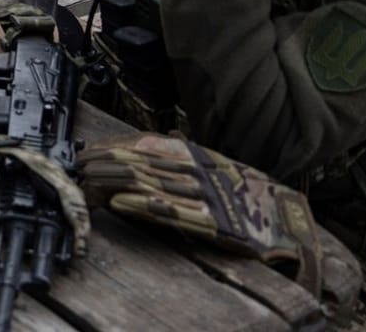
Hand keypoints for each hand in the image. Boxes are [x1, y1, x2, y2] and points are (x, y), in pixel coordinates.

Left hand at [78, 134, 325, 293]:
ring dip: (113, 184)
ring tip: (86, 184)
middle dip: (103, 165)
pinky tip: (118, 205)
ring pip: (149, 185)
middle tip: (77, 169)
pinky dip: (142, 208)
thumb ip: (185, 154)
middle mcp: (197, 171)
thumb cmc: (249, 193)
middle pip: (139, 163)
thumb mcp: (214, 165)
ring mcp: (204, 196)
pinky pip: (172, 213)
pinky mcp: (212, 224)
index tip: (86, 152)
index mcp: (196, 155)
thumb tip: (155, 141)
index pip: (144, 145)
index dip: (111, 147)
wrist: (289, 221)